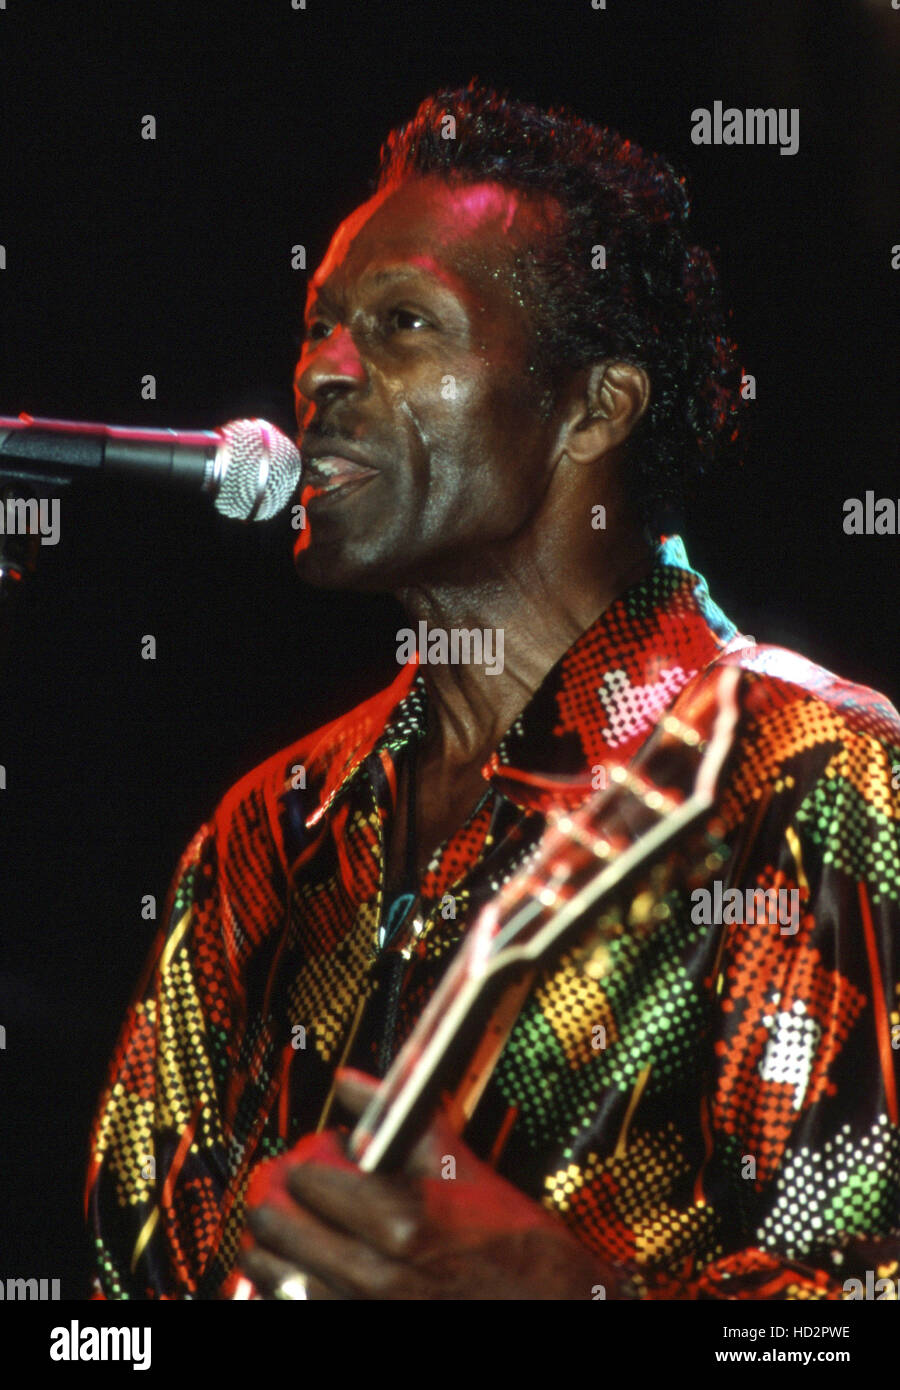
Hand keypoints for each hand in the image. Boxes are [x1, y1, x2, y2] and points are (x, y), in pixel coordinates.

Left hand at [237, 1068, 628, 1299]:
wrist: (553, 1311)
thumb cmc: (516, 1246)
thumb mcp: (465, 1168)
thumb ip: (401, 1120)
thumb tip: (349, 1082)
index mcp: (400, 1222)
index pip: (307, 1182)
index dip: (309, 1164)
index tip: (320, 1162)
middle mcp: (375, 1276)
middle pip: (278, 1230)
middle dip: (278, 1205)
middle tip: (289, 1198)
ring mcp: (364, 1316)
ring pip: (274, 1280)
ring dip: (271, 1253)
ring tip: (282, 1241)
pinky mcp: (362, 1339)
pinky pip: (294, 1313)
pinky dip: (287, 1295)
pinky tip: (298, 1283)